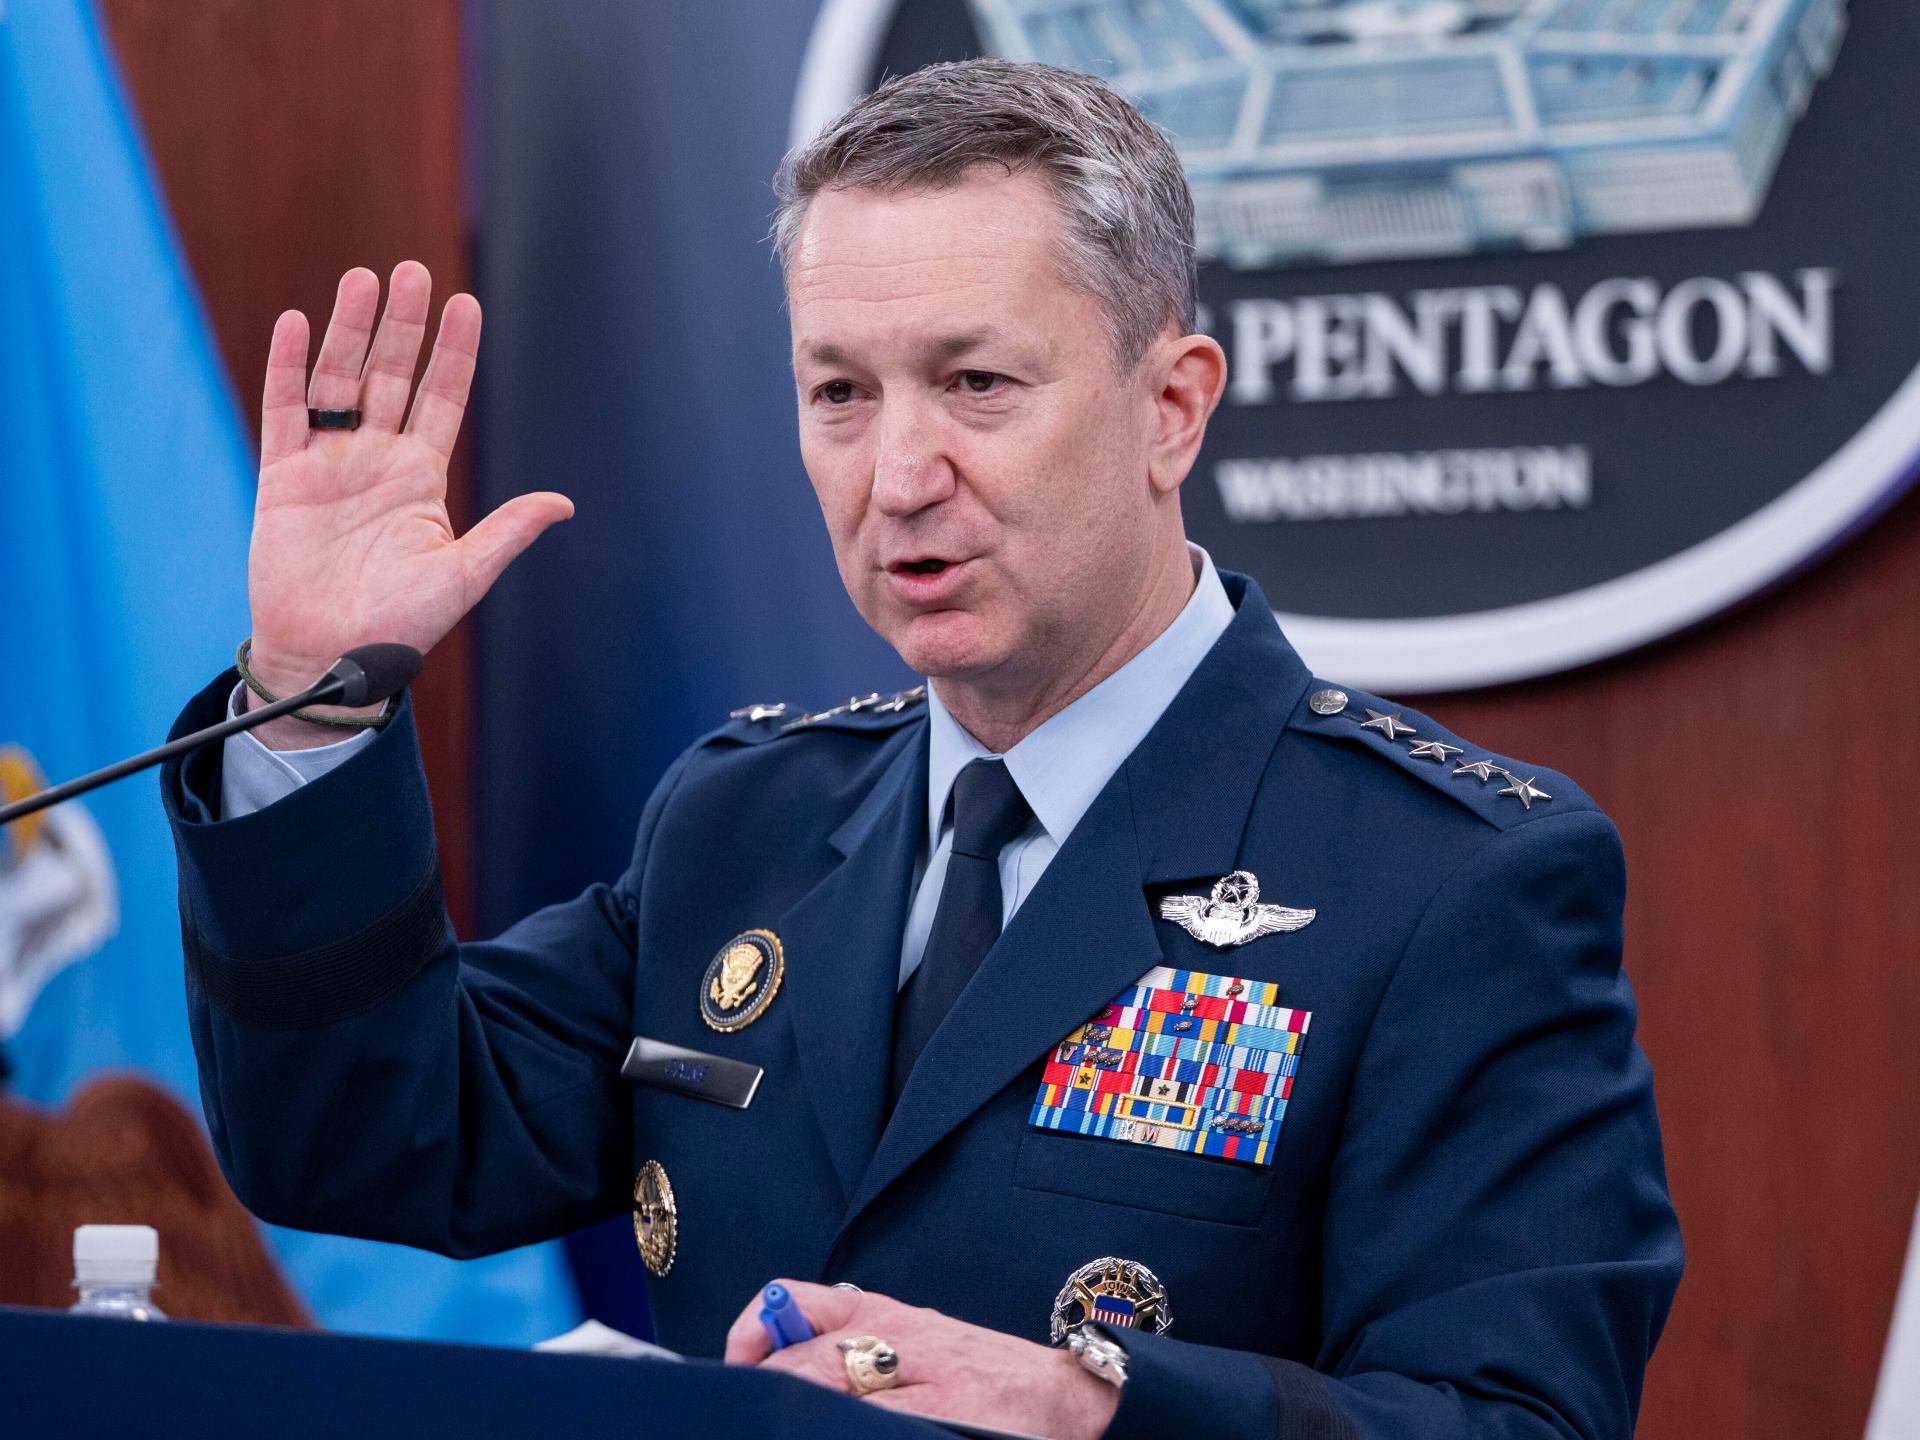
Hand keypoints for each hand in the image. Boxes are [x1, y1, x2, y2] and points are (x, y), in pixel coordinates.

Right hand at [245, 262, 572, 743]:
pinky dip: (287, 368)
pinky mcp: (283, 478)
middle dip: (404, 325)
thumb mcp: (463, 575)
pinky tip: (295, 324)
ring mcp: (329, 463)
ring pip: (340, 381)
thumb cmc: (400, 626)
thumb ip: (506, 533)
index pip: (442, 399)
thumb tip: (564, 504)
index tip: (466, 305)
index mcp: (422, 477)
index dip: (454, 353)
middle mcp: (377, 459)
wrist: (333, 659)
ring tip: (362, 280)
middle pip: (392, 376)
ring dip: (351, 331)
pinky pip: (284, 412)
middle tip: (413, 271)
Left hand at [724, 1281, 1118, 1439]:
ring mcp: (923, 1379)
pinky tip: (842, 1432)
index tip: (732, 1366)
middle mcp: (897, 1336)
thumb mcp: (910, 1337)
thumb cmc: (980, 1370)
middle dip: (771, 1391)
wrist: (1065, 1392)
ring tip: (785, 1424)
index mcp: (881, 1313)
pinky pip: (875, 1424)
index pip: (793, 1304)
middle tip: (748, 1414)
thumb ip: (847, 1341)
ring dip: (803, 1412)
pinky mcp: (947, 1413)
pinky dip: (848, 1428)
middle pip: (805, 1362)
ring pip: (834, 1395)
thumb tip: (774, 1363)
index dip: (751, 1336)